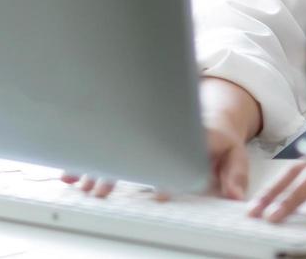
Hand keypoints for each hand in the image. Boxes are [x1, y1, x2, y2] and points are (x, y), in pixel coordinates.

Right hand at [61, 78, 261, 200]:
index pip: (169, 151)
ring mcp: (141, 132)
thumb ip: (234, 173)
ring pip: (113, 148)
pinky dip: (87, 159)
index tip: (157, 192)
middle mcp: (158, 130)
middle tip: (99, 191)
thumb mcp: (234, 150)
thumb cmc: (217, 137)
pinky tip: (70, 171)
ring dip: (94, 167)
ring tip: (79, 183)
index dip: (164, 174)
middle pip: (131, 149)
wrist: (204, 111)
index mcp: (187, 132)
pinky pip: (106, 146)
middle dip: (114, 171)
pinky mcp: (131, 136)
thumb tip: (235, 195)